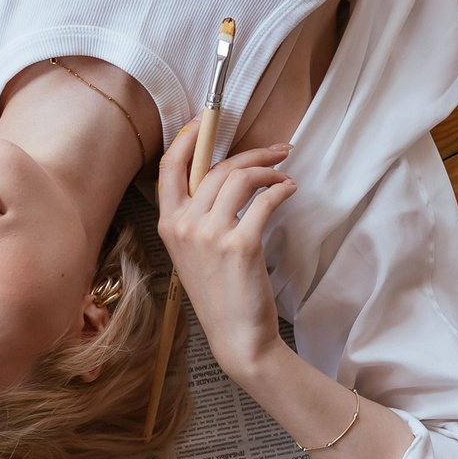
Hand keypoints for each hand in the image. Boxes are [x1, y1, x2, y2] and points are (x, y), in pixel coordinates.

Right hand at [158, 127, 297, 380]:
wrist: (237, 337)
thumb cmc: (220, 293)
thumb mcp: (194, 252)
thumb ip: (198, 215)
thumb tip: (223, 175)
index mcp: (168, 224)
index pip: (169, 168)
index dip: (186, 139)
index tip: (205, 121)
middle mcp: (183, 226)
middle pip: (215, 168)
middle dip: (251, 153)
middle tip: (278, 151)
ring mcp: (209, 235)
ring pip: (239, 178)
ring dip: (268, 170)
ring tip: (285, 177)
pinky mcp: (240, 244)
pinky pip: (264, 201)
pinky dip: (281, 190)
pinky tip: (290, 191)